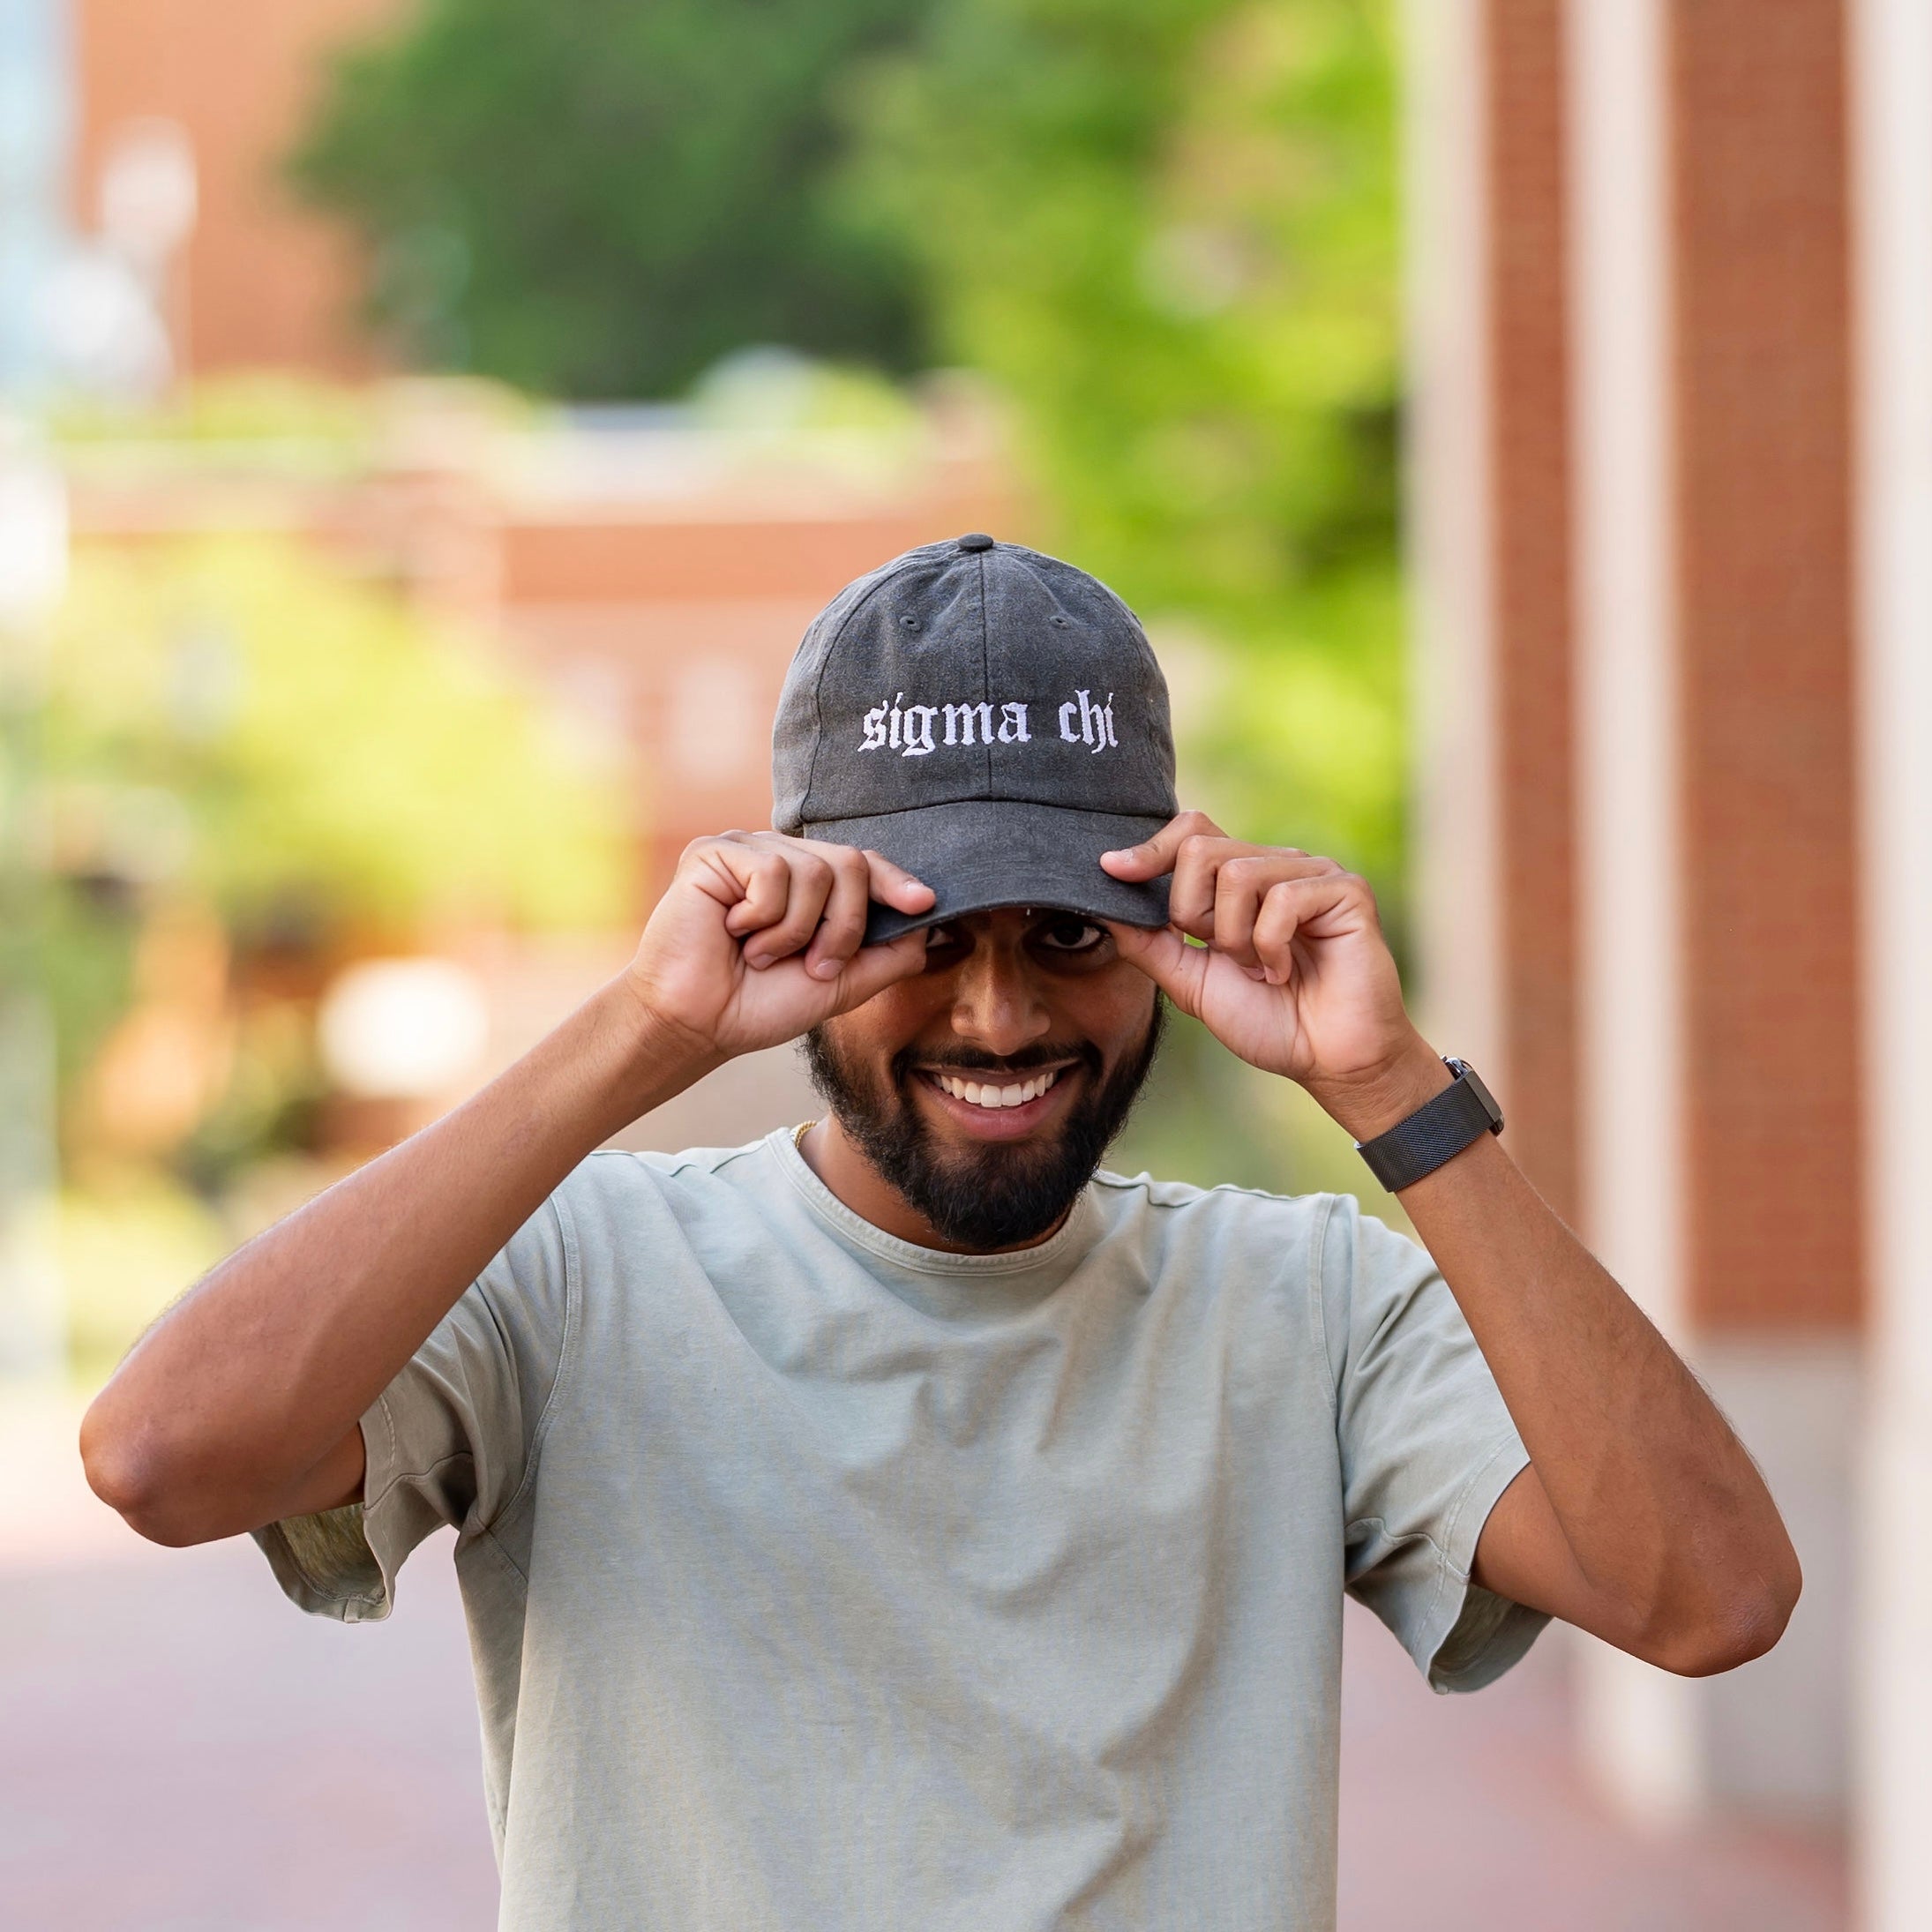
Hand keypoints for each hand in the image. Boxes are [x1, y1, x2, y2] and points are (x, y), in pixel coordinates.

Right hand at [625, 831, 934, 1062]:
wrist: (700, 1024)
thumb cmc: (760, 1005)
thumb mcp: (841, 984)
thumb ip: (888, 955)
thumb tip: (933, 924)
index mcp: (809, 884)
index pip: (863, 865)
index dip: (895, 881)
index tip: (923, 903)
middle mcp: (781, 858)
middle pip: (849, 863)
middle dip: (844, 926)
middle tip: (813, 965)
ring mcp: (747, 850)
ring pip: (813, 870)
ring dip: (795, 931)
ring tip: (761, 954)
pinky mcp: (712, 852)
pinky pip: (770, 871)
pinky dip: (762, 918)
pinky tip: (734, 933)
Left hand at [1100, 811, 1445, 1137]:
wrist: (1327, 1062)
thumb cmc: (1268, 1022)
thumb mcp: (1192, 982)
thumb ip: (1150, 943)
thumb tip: (1104, 905)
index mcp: (1241, 880)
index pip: (1191, 832)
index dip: (1150, 849)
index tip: (1112, 870)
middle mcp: (1276, 865)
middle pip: (1201, 851)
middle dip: (1194, 915)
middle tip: (1227, 958)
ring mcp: (1313, 873)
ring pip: (1238, 874)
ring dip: (1237, 939)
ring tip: (1263, 970)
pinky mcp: (1346, 890)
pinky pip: (1283, 898)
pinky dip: (1272, 946)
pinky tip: (1287, 971)